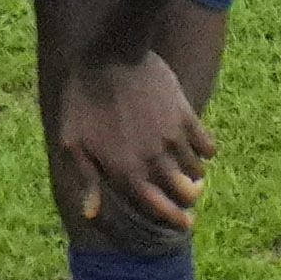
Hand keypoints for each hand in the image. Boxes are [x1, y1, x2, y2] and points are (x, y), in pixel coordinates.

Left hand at [52, 49, 213, 244]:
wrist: (110, 55)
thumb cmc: (83, 99)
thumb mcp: (73, 141)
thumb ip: (87, 178)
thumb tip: (91, 214)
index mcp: (126, 169)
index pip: (157, 206)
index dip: (173, 218)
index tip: (186, 224)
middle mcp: (153, 159)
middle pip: (182, 192)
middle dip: (188, 199)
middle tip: (190, 199)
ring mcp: (172, 137)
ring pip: (195, 170)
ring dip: (195, 176)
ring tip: (192, 175)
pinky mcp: (185, 115)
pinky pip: (206, 144)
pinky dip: (206, 151)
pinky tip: (201, 150)